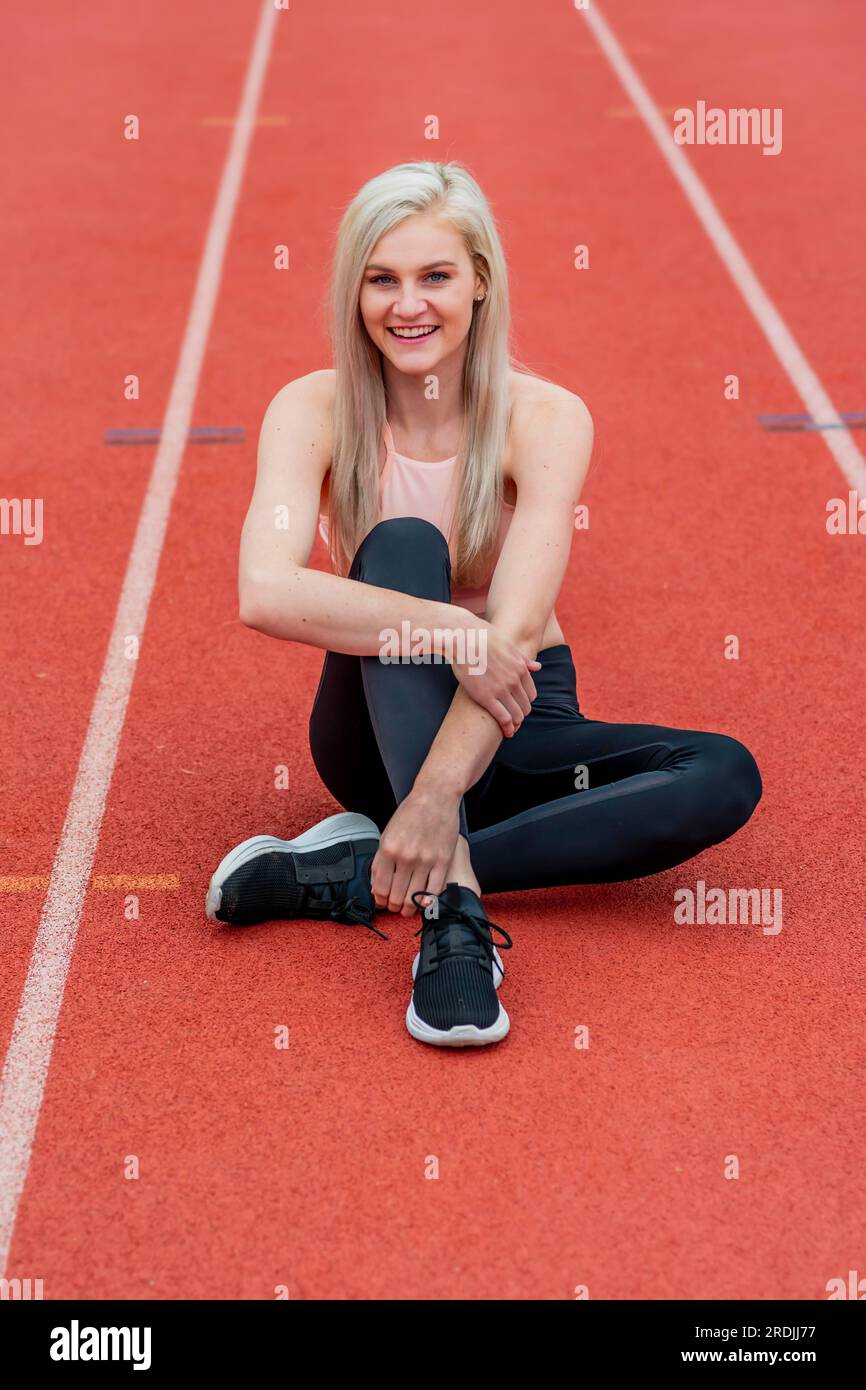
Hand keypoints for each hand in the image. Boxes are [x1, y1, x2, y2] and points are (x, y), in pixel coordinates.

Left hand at [371, 786, 459, 915]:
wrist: (436, 797)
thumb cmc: (411, 813)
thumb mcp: (387, 833)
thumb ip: (379, 860)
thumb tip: (375, 885)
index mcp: (388, 849)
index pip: (380, 888)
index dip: (380, 900)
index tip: (382, 902)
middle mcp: (405, 857)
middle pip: (396, 896)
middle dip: (394, 906)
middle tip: (395, 906)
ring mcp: (425, 860)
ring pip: (415, 898)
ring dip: (409, 908)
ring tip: (408, 908)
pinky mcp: (443, 861)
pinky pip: (434, 890)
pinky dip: (428, 900)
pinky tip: (424, 901)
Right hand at [452, 622, 540, 737]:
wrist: (463, 638)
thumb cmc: (482, 638)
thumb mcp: (508, 646)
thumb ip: (523, 659)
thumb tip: (538, 667)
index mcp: (521, 668)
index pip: (531, 694)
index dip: (526, 703)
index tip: (519, 707)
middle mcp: (514, 680)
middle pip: (525, 706)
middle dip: (521, 715)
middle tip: (514, 720)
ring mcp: (501, 689)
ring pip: (516, 714)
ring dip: (515, 724)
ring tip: (511, 729)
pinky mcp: (486, 697)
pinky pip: (503, 717)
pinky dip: (506, 727)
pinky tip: (505, 732)